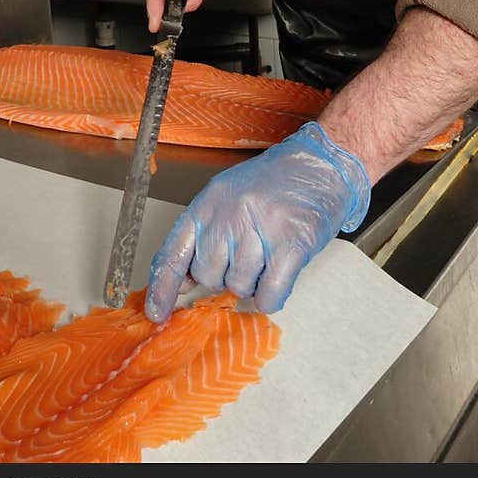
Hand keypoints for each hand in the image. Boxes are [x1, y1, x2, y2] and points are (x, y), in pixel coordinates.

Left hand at [145, 121, 370, 322]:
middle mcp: (230, 214)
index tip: (156, 312)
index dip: (162, 286)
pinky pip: (268, 295)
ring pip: (239, 287)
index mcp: (209, 202)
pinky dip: (272, 295)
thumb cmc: (275, 184)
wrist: (322, 165)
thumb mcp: (229, 198)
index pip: (175, 251)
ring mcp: (260, 227)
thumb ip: (205, 235)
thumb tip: (183, 281)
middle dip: (225, 275)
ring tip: (269, 251)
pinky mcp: (291, 244)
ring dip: (254, 281)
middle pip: (208, 276)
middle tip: (248, 253)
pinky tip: (279, 273)